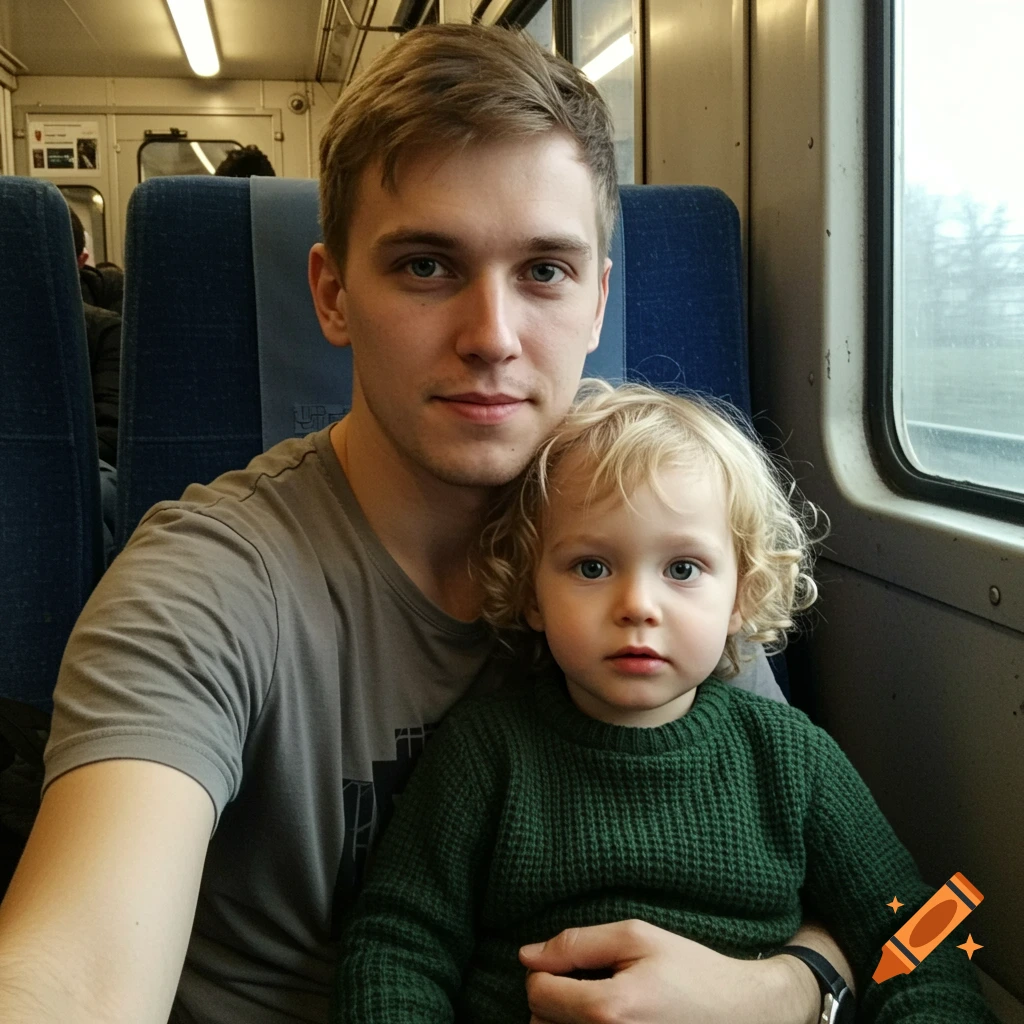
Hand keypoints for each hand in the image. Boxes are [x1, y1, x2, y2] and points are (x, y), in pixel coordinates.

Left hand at [519, 920, 819, 1023]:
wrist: (741, 1014)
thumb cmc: (691, 970)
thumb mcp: (638, 938)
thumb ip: (577, 943)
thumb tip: (527, 955)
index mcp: (609, 1009)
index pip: (538, 993)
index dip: (545, 971)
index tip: (569, 964)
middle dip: (554, 999)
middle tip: (588, 983)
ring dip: (564, 1021)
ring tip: (598, 1005)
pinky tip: (604, 1022)